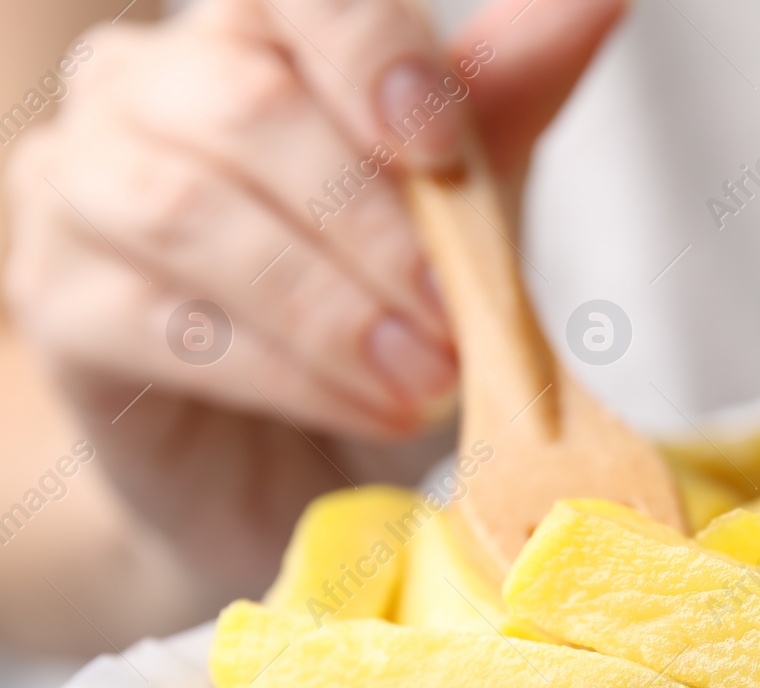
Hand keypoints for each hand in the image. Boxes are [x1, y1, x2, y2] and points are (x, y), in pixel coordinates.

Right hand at [4, 0, 623, 597]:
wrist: (302, 467)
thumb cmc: (379, 320)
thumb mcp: (464, 210)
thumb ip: (504, 103)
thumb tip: (599, 1)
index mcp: (250, 35)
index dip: (364, 49)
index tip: (438, 143)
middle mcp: (144, 85)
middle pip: (243, 102)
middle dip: (373, 221)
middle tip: (457, 318)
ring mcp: (81, 188)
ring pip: (188, 208)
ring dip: (330, 306)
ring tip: (426, 380)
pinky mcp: (58, 304)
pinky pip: (159, 321)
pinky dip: (288, 371)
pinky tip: (367, 407)